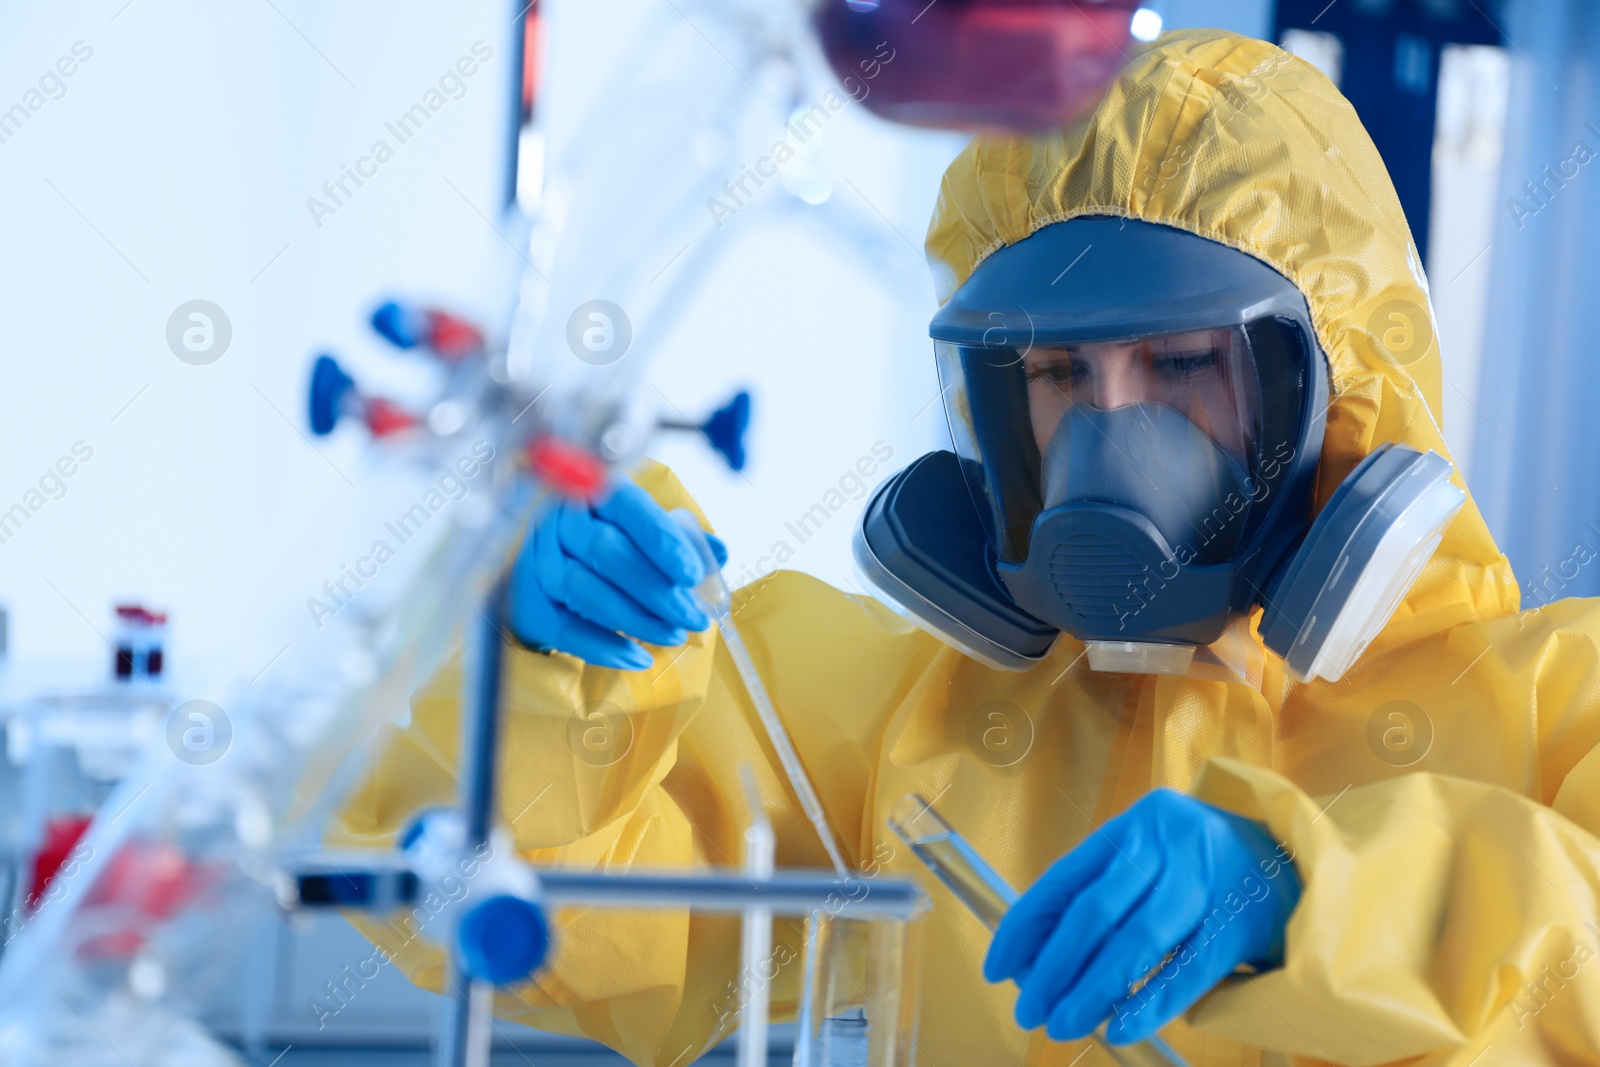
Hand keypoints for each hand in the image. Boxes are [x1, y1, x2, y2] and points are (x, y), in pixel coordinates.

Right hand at [508, 475, 726, 669]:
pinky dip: (604, 647)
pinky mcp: (528, 602)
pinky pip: (564, 627)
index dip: (661, 540)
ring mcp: (539, 561)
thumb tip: (719, 553)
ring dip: (635, 619)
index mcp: (595, 494)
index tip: (694, 574)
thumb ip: (681, 541)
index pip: (626, 506)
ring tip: (674, 636)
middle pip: (605, 551)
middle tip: (694, 618)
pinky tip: (638, 657)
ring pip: (583, 589)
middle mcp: (561, 521)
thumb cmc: (606, 547)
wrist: (546, 574)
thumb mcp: (643, 533)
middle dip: (657, 591)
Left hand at [984, 788, 1299, 1044]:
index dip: (1026, 926)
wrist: (1293, 858)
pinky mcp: (1242, 921)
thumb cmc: (1200, 864)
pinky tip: (1118, 1027)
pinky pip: (1187, 970)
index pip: (1065, 878)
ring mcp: (1208, 880)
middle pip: (1096, 911)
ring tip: (1062, 1024)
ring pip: (1137, 942)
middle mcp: (1168, 844)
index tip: (998, 967)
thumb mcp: (1149, 856)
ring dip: (1093, 990)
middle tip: (1028, 1010)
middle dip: (1053, 967)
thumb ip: (1099, 893)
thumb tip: (1033, 957)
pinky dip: (1149, 1003)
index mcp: (1133, 825)